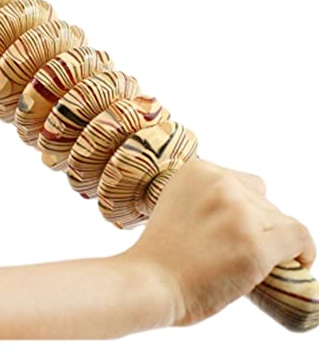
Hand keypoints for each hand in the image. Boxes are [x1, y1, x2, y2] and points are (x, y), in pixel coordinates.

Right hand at [123, 156, 315, 327]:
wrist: (149, 282)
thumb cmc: (159, 252)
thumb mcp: (177, 203)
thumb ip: (205, 196)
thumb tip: (244, 211)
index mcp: (197, 169)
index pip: (242, 183)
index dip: (244, 209)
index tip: (238, 229)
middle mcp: (220, 182)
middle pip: (262, 200)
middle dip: (256, 223)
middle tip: (237, 249)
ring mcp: (239, 212)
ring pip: (279, 220)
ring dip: (270, 239)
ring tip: (249, 261)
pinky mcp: (255, 243)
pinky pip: (299, 237)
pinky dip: (303, 251)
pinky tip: (298, 262)